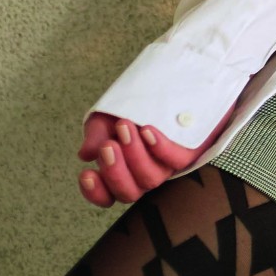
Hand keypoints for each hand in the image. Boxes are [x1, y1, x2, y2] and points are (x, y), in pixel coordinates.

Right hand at [77, 106, 234, 206]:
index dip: (95, 192)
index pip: (107, 195)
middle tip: (107, 145)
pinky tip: (148, 130)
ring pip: (151, 179)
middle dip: (114, 171)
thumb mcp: (108, 114)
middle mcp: (144, 174)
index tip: (85, 173)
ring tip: (125, 127)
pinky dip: (161, 148)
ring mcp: (167, 166)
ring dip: (135, 155)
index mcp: (123, 170)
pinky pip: (177, 160)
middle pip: (129, 192)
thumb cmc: (136, 105)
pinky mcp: (190, 152)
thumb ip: (97, 133)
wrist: (173, 81)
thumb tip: (87, 154)